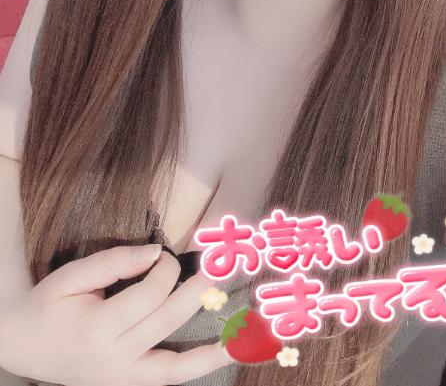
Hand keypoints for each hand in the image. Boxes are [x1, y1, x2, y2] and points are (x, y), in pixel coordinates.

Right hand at [0, 244, 232, 384]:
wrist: (23, 345)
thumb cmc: (50, 305)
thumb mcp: (73, 276)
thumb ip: (115, 261)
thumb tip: (156, 252)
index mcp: (97, 329)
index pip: (148, 295)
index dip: (165, 269)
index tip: (167, 254)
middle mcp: (113, 359)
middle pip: (167, 321)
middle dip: (197, 292)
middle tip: (219, 269)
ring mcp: (121, 378)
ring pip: (174, 364)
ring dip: (212, 348)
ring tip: (243, 332)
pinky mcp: (126, 384)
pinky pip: (167, 379)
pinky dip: (196, 368)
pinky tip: (222, 354)